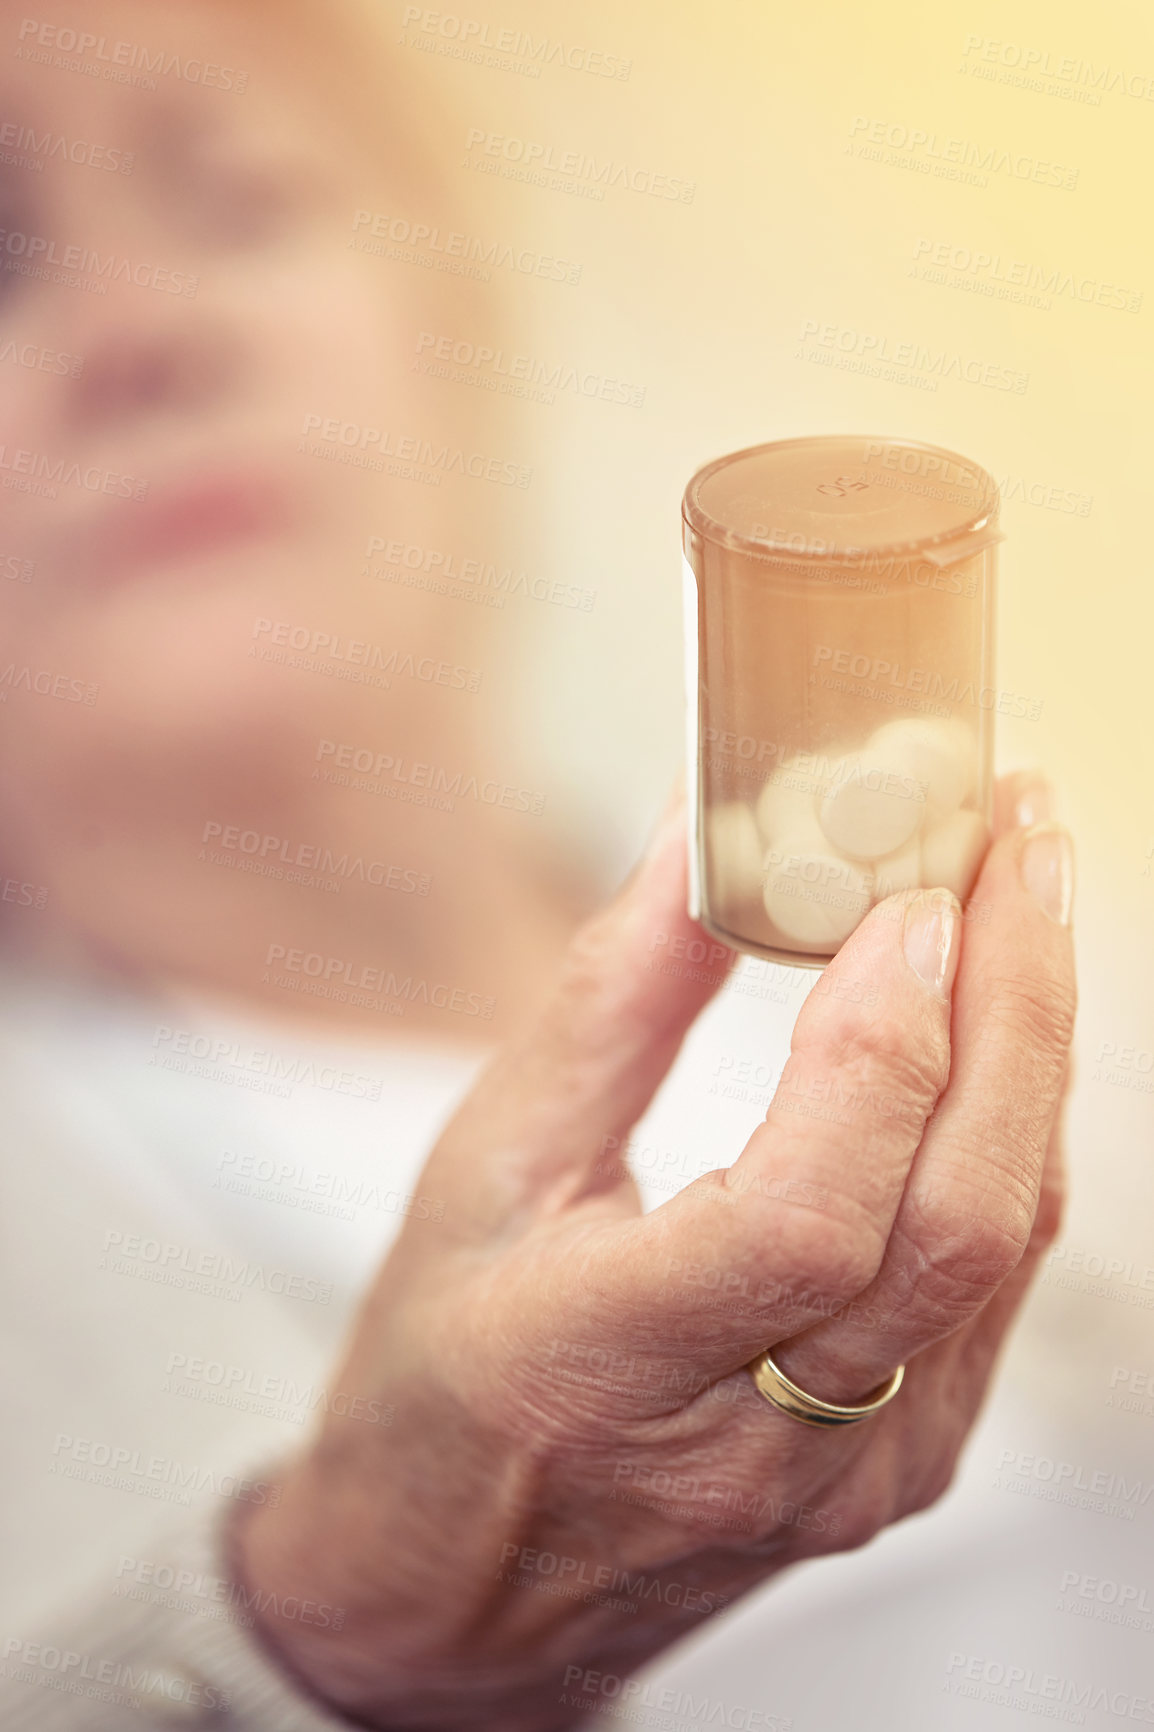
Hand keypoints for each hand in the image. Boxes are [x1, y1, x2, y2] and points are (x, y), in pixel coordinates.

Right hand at [232, 774, 1075, 1731]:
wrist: (455, 1597)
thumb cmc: (439, 1378)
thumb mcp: (483, 1172)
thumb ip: (609, 1006)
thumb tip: (700, 840)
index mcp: (607, 1368)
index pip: (805, 1219)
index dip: (880, 1048)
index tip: (907, 897)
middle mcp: (758, 1449)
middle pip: (954, 1226)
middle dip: (1015, 1009)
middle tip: (1015, 842)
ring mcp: (853, 1478)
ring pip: (1002, 1249)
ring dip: (1031, 1054)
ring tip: (1019, 902)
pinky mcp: (902, 1471)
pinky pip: (993, 1286)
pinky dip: (1008, 1136)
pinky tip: (996, 1033)